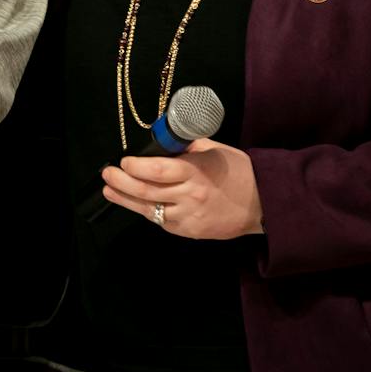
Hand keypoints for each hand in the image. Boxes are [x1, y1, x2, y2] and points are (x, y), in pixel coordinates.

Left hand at [100, 139, 263, 239]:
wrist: (263, 204)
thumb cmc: (238, 172)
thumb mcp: (214, 150)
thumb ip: (187, 146)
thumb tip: (164, 140)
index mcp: (196, 172)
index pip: (158, 170)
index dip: (136, 167)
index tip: (123, 161)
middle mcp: (190, 195)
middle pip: (147, 191)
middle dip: (122, 183)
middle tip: (107, 174)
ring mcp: (189, 217)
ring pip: (150, 209)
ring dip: (126, 200)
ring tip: (109, 191)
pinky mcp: (190, 231)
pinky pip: (163, 221)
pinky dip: (147, 211)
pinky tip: (136, 203)